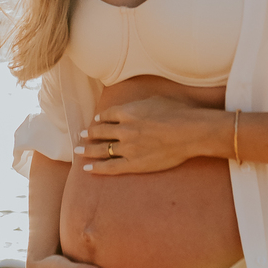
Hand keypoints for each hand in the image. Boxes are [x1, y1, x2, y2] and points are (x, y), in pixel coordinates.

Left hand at [76, 96, 224, 175]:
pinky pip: (110, 167)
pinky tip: (87, 168)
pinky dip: (97, 168)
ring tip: (79, 151)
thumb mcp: (157, 99)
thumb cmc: (178, 113)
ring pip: (102, 149)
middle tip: (82, 136)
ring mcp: (127, 148)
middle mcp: (124, 129)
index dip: (100, 118)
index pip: (108, 115)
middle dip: (90, 134)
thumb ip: (141, 103)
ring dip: (88, 150)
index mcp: (128, 112)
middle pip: (101, 132)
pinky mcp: (134, 164)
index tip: (95, 121)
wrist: (189, 132)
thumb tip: (135, 105)